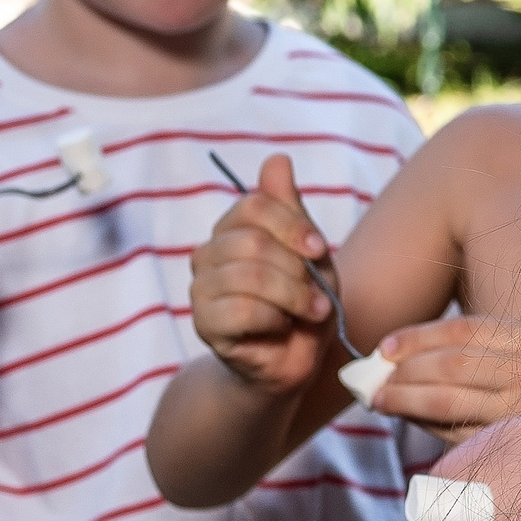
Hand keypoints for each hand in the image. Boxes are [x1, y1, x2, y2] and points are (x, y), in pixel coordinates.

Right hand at [188, 154, 337, 392]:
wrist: (294, 362)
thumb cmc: (303, 305)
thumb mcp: (311, 255)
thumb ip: (292, 210)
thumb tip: (277, 159)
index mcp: (233, 231)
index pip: (253, 206)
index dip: (292, 225)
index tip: (319, 249)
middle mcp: (208, 255)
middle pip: (252, 242)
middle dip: (297, 270)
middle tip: (318, 294)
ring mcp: (201, 290)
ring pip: (248, 276)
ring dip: (293, 296)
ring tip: (311, 312)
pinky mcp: (204, 325)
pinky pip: (240, 310)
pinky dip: (275, 318)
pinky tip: (284, 327)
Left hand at [369, 316, 520, 438]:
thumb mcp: (516, 355)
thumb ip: (468, 349)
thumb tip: (392, 356)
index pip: (463, 330)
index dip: (417, 336)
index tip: (384, 348)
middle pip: (452, 365)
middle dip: (406, 371)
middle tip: (375, 379)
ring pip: (447, 401)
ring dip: (405, 399)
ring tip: (379, 399)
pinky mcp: (509, 444)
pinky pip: (454, 431)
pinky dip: (423, 423)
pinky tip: (406, 417)